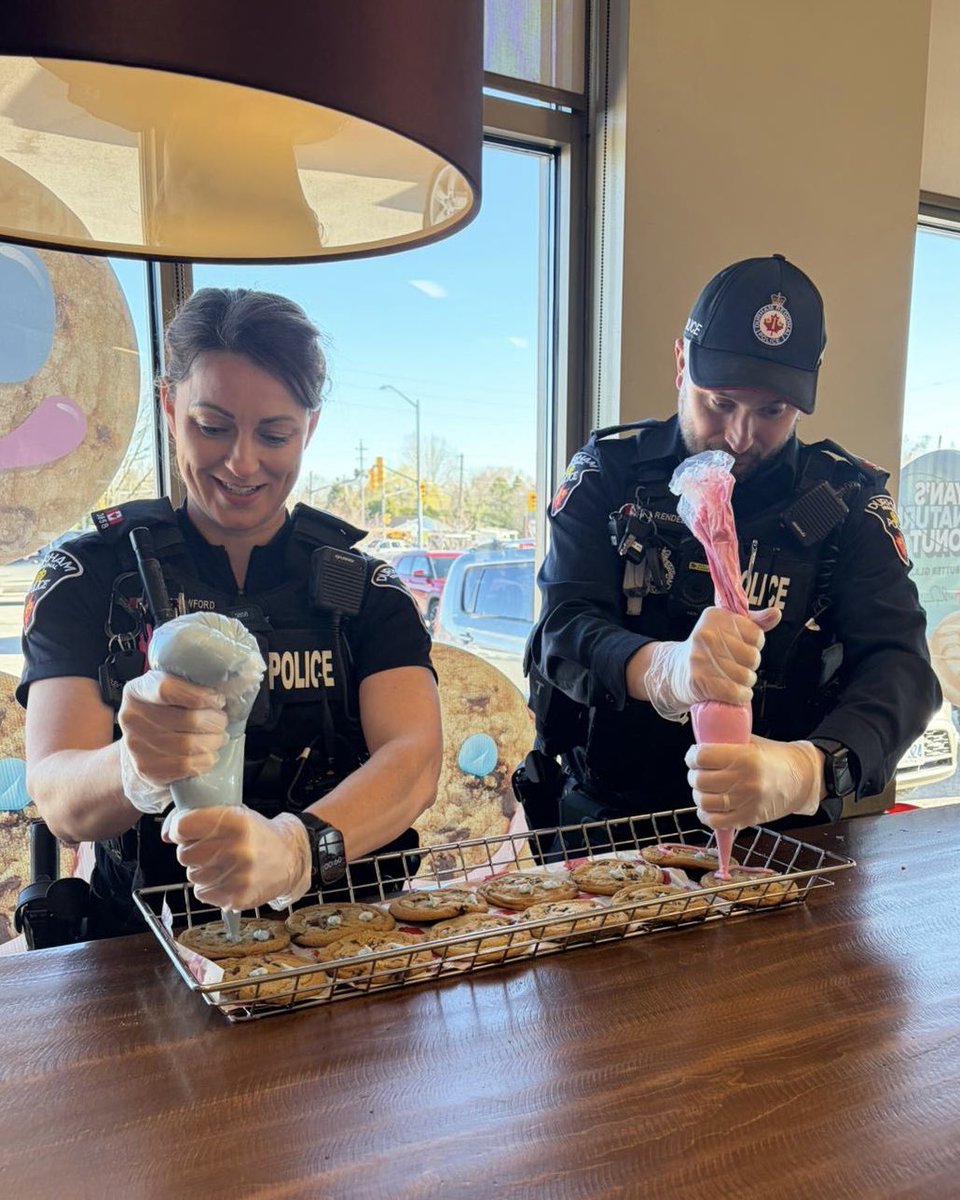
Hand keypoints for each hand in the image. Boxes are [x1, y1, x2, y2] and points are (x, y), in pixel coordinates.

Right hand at [117, 670, 228, 812]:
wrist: (139, 746)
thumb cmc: (162, 715)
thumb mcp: (169, 693)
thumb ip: (190, 687)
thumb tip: (234, 683)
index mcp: (138, 690)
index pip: (167, 689)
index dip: (199, 695)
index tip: (218, 700)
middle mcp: (131, 717)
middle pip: (186, 719)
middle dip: (214, 721)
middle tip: (221, 721)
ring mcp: (136, 745)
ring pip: (188, 745)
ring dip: (212, 742)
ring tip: (218, 738)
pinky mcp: (146, 768)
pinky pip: (184, 766)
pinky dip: (204, 761)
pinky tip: (208, 755)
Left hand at [162, 806, 311, 909]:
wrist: (291, 858)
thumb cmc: (258, 834)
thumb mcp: (236, 814)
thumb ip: (201, 819)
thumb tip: (166, 834)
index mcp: (235, 821)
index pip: (183, 827)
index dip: (180, 829)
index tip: (186, 832)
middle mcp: (236, 848)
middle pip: (184, 855)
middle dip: (192, 852)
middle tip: (209, 849)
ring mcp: (237, 875)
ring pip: (192, 876)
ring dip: (201, 870)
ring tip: (222, 864)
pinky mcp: (237, 897)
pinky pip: (202, 893)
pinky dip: (210, 887)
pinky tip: (227, 878)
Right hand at [643, 606, 780, 719]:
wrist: (674, 671)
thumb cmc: (706, 650)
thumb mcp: (727, 629)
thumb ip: (754, 622)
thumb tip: (775, 613)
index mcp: (715, 617)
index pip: (756, 634)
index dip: (754, 646)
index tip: (741, 648)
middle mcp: (706, 634)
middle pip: (752, 657)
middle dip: (749, 666)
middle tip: (736, 666)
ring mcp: (700, 658)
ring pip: (746, 676)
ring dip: (745, 683)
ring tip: (733, 679)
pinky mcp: (699, 680)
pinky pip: (735, 692)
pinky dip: (740, 696)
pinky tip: (734, 692)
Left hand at [685, 735, 821, 827]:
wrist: (803, 779)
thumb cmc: (775, 757)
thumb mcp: (750, 742)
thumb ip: (725, 743)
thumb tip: (698, 746)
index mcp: (744, 757)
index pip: (702, 757)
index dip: (692, 756)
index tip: (694, 756)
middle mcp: (744, 780)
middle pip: (700, 781)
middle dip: (694, 775)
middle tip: (699, 772)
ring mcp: (746, 802)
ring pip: (704, 802)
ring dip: (699, 795)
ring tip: (705, 789)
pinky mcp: (749, 818)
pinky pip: (716, 822)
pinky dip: (706, 815)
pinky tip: (709, 807)